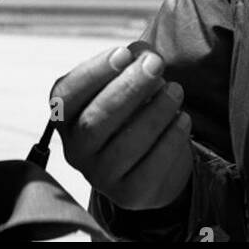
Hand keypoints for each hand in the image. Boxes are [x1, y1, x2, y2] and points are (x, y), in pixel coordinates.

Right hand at [52, 43, 192, 210]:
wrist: (153, 156)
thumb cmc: (134, 106)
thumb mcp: (128, 79)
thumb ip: (133, 62)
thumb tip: (144, 55)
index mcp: (66, 118)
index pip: (65, 98)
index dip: (93, 74)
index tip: (123, 53)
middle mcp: (76, 150)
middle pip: (94, 122)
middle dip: (128, 89)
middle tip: (156, 64)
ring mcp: (100, 177)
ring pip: (124, 146)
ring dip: (155, 112)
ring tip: (176, 90)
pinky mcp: (128, 195)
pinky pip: (150, 168)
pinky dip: (170, 139)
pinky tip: (183, 118)